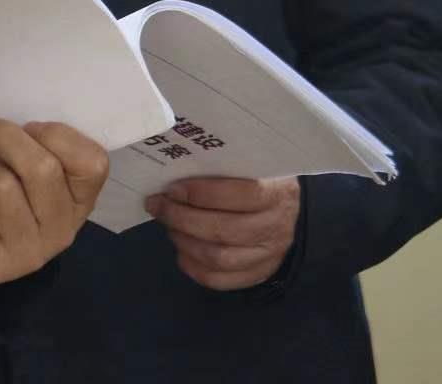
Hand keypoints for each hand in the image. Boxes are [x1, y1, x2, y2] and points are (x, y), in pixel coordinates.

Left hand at [0, 118, 109, 284]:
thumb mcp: (26, 178)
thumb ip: (33, 151)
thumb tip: (11, 116)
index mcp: (79, 201)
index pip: (92, 163)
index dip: (58, 135)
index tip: (27, 125)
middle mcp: (62, 229)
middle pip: (42, 169)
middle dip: (5, 137)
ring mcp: (29, 250)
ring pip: (2, 186)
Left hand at [145, 176, 299, 290]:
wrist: (283, 202)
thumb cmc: (256, 175)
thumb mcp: (248, 161)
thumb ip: (220, 163)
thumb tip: (174, 167)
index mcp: (278, 192)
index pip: (243, 194)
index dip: (203, 193)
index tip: (172, 189)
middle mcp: (277, 226)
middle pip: (224, 230)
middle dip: (181, 218)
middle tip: (157, 205)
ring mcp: (270, 254)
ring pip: (220, 258)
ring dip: (185, 242)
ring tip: (169, 225)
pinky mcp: (258, 273)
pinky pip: (221, 280)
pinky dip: (194, 267)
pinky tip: (181, 250)